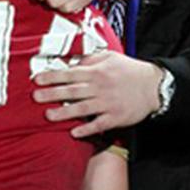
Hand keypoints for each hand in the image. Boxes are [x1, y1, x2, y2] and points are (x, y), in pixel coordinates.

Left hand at [31, 52, 162, 137]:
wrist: (154, 86)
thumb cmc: (130, 70)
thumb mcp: (110, 57)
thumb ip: (91, 59)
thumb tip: (72, 63)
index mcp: (97, 72)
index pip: (70, 74)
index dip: (52, 76)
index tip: (37, 80)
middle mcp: (100, 87)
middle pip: (72, 91)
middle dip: (52, 94)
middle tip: (35, 97)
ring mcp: (108, 103)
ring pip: (82, 108)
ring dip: (64, 112)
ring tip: (48, 115)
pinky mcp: (116, 117)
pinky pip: (99, 124)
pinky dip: (87, 129)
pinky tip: (74, 132)